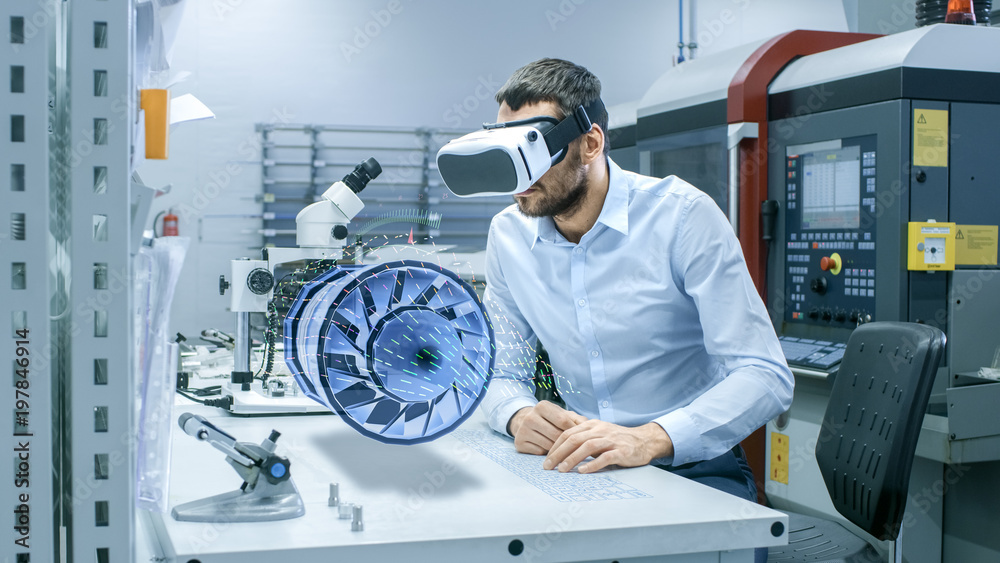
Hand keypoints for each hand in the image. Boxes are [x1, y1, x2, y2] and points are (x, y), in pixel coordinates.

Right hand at [508, 401, 586, 454]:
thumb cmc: (551, 420)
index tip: (584, 438)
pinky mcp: (519, 442)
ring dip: (559, 450)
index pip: (563, 421)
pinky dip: (547, 454)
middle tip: (578, 448)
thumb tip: (591, 427)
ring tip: (566, 450)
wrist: (526, 422)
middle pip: (556, 434)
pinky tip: (551, 452)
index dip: (575, 431)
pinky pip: (539, 452)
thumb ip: (578, 420)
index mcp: (542, 406)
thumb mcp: (563, 415)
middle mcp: (530, 416)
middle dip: (568, 443)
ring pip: (548, 445)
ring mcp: (523, 430)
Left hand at [543, 420, 673, 473]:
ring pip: (587, 447)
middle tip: (548, 466)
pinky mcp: (621, 451)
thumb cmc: (618, 440)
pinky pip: (605, 457)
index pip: (568, 433)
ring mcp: (611, 440)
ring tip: (562, 470)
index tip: (546, 459)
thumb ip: (583, 439)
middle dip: (558, 453)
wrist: (644, 441)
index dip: (555, 446)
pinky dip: (592, 464)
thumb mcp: (599, 434)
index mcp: (592, 425)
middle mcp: (600, 430)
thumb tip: (561, 452)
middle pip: (574, 439)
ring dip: (572, 458)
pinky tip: (583, 471)